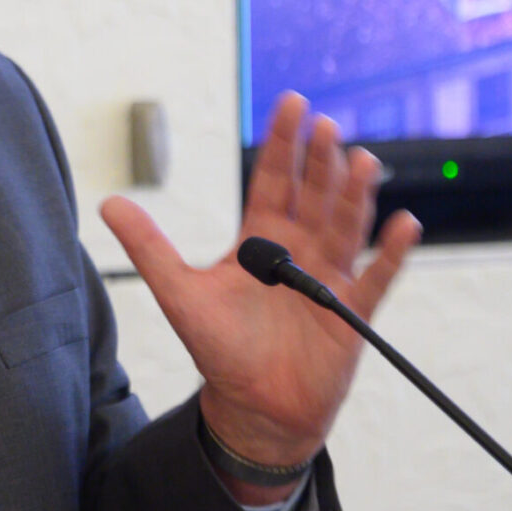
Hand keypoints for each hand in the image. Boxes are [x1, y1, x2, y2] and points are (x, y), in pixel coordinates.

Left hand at [100, 93, 420, 495]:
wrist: (250, 406)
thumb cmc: (218, 348)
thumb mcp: (177, 291)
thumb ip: (148, 245)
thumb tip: (108, 203)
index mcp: (260, 240)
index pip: (274, 180)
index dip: (283, 144)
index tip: (292, 104)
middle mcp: (299, 251)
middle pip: (313, 195)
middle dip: (318, 160)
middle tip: (323, 124)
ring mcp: (328, 279)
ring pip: (345, 226)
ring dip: (354, 195)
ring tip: (362, 161)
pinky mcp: (350, 314)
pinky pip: (375, 279)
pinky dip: (389, 253)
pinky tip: (403, 223)